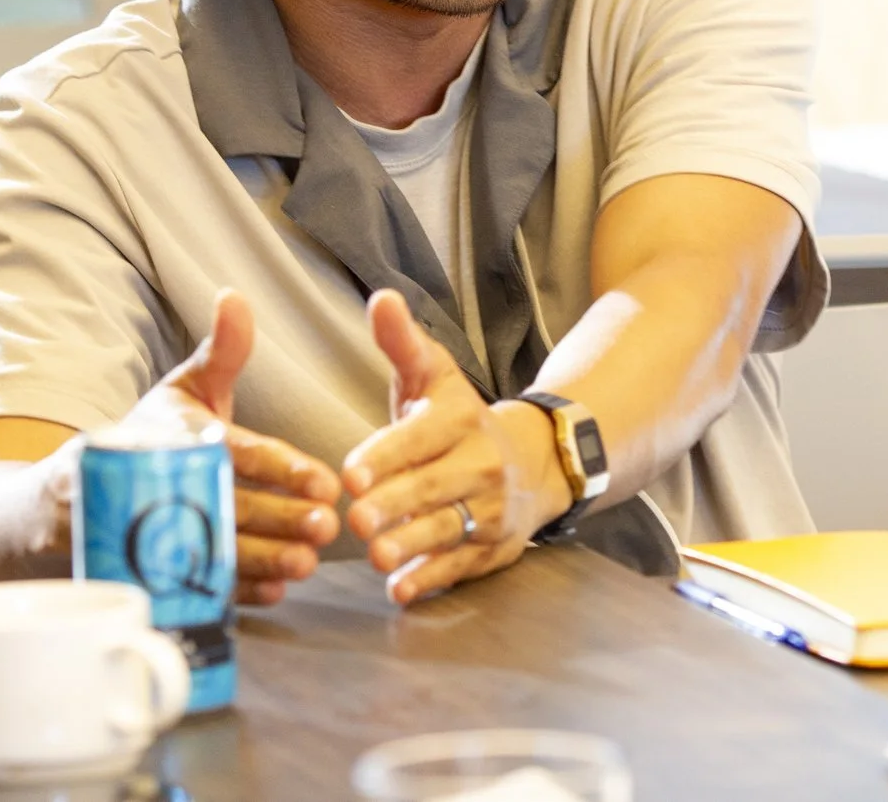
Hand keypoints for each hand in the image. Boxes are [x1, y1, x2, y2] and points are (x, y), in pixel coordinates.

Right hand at [107, 290, 341, 606]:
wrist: (64, 495)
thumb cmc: (146, 433)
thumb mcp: (183, 388)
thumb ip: (221, 352)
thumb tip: (236, 296)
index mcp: (173, 434)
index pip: (236, 452)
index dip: (281, 468)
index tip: (326, 482)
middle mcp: (158, 481)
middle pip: (226, 506)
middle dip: (278, 519)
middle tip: (326, 527)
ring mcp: (144, 529)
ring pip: (210, 550)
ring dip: (260, 560)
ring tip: (306, 563)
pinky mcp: (139, 567)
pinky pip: (187, 584)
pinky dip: (230, 592)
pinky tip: (273, 591)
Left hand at [341, 290, 570, 604]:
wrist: (537, 459)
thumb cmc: (457, 419)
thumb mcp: (434, 375)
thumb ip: (402, 343)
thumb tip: (380, 298)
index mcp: (459, 419)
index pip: (420, 436)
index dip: (386, 455)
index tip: (351, 474)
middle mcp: (481, 464)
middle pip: (432, 486)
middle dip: (394, 504)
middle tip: (354, 519)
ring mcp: (492, 509)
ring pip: (449, 528)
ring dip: (412, 545)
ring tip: (376, 557)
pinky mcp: (495, 548)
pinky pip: (462, 566)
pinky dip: (433, 579)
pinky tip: (402, 590)